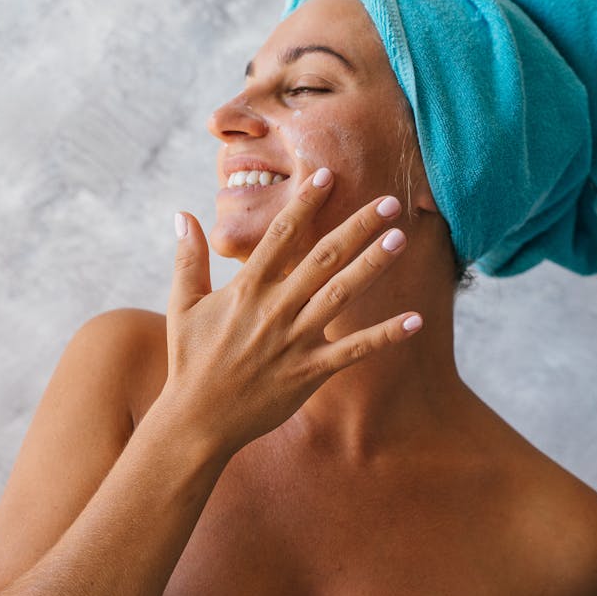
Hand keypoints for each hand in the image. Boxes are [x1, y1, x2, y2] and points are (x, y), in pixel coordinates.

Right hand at [161, 168, 421, 456]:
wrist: (197, 420)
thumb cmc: (190, 360)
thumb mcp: (181, 305)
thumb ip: (188, 258)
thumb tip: (184, 214)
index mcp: (246, 288)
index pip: (281, 234)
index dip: (307, 203)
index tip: (329, 175)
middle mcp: (275, 308)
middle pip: (323, 257)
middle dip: (357, 226)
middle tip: (388, 201)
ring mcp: (294, 340)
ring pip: (341, 294)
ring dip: (372, 265)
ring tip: (399, 238)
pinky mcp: (309, 372)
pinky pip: (353, 351)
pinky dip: (384, 335)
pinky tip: (415, 319)